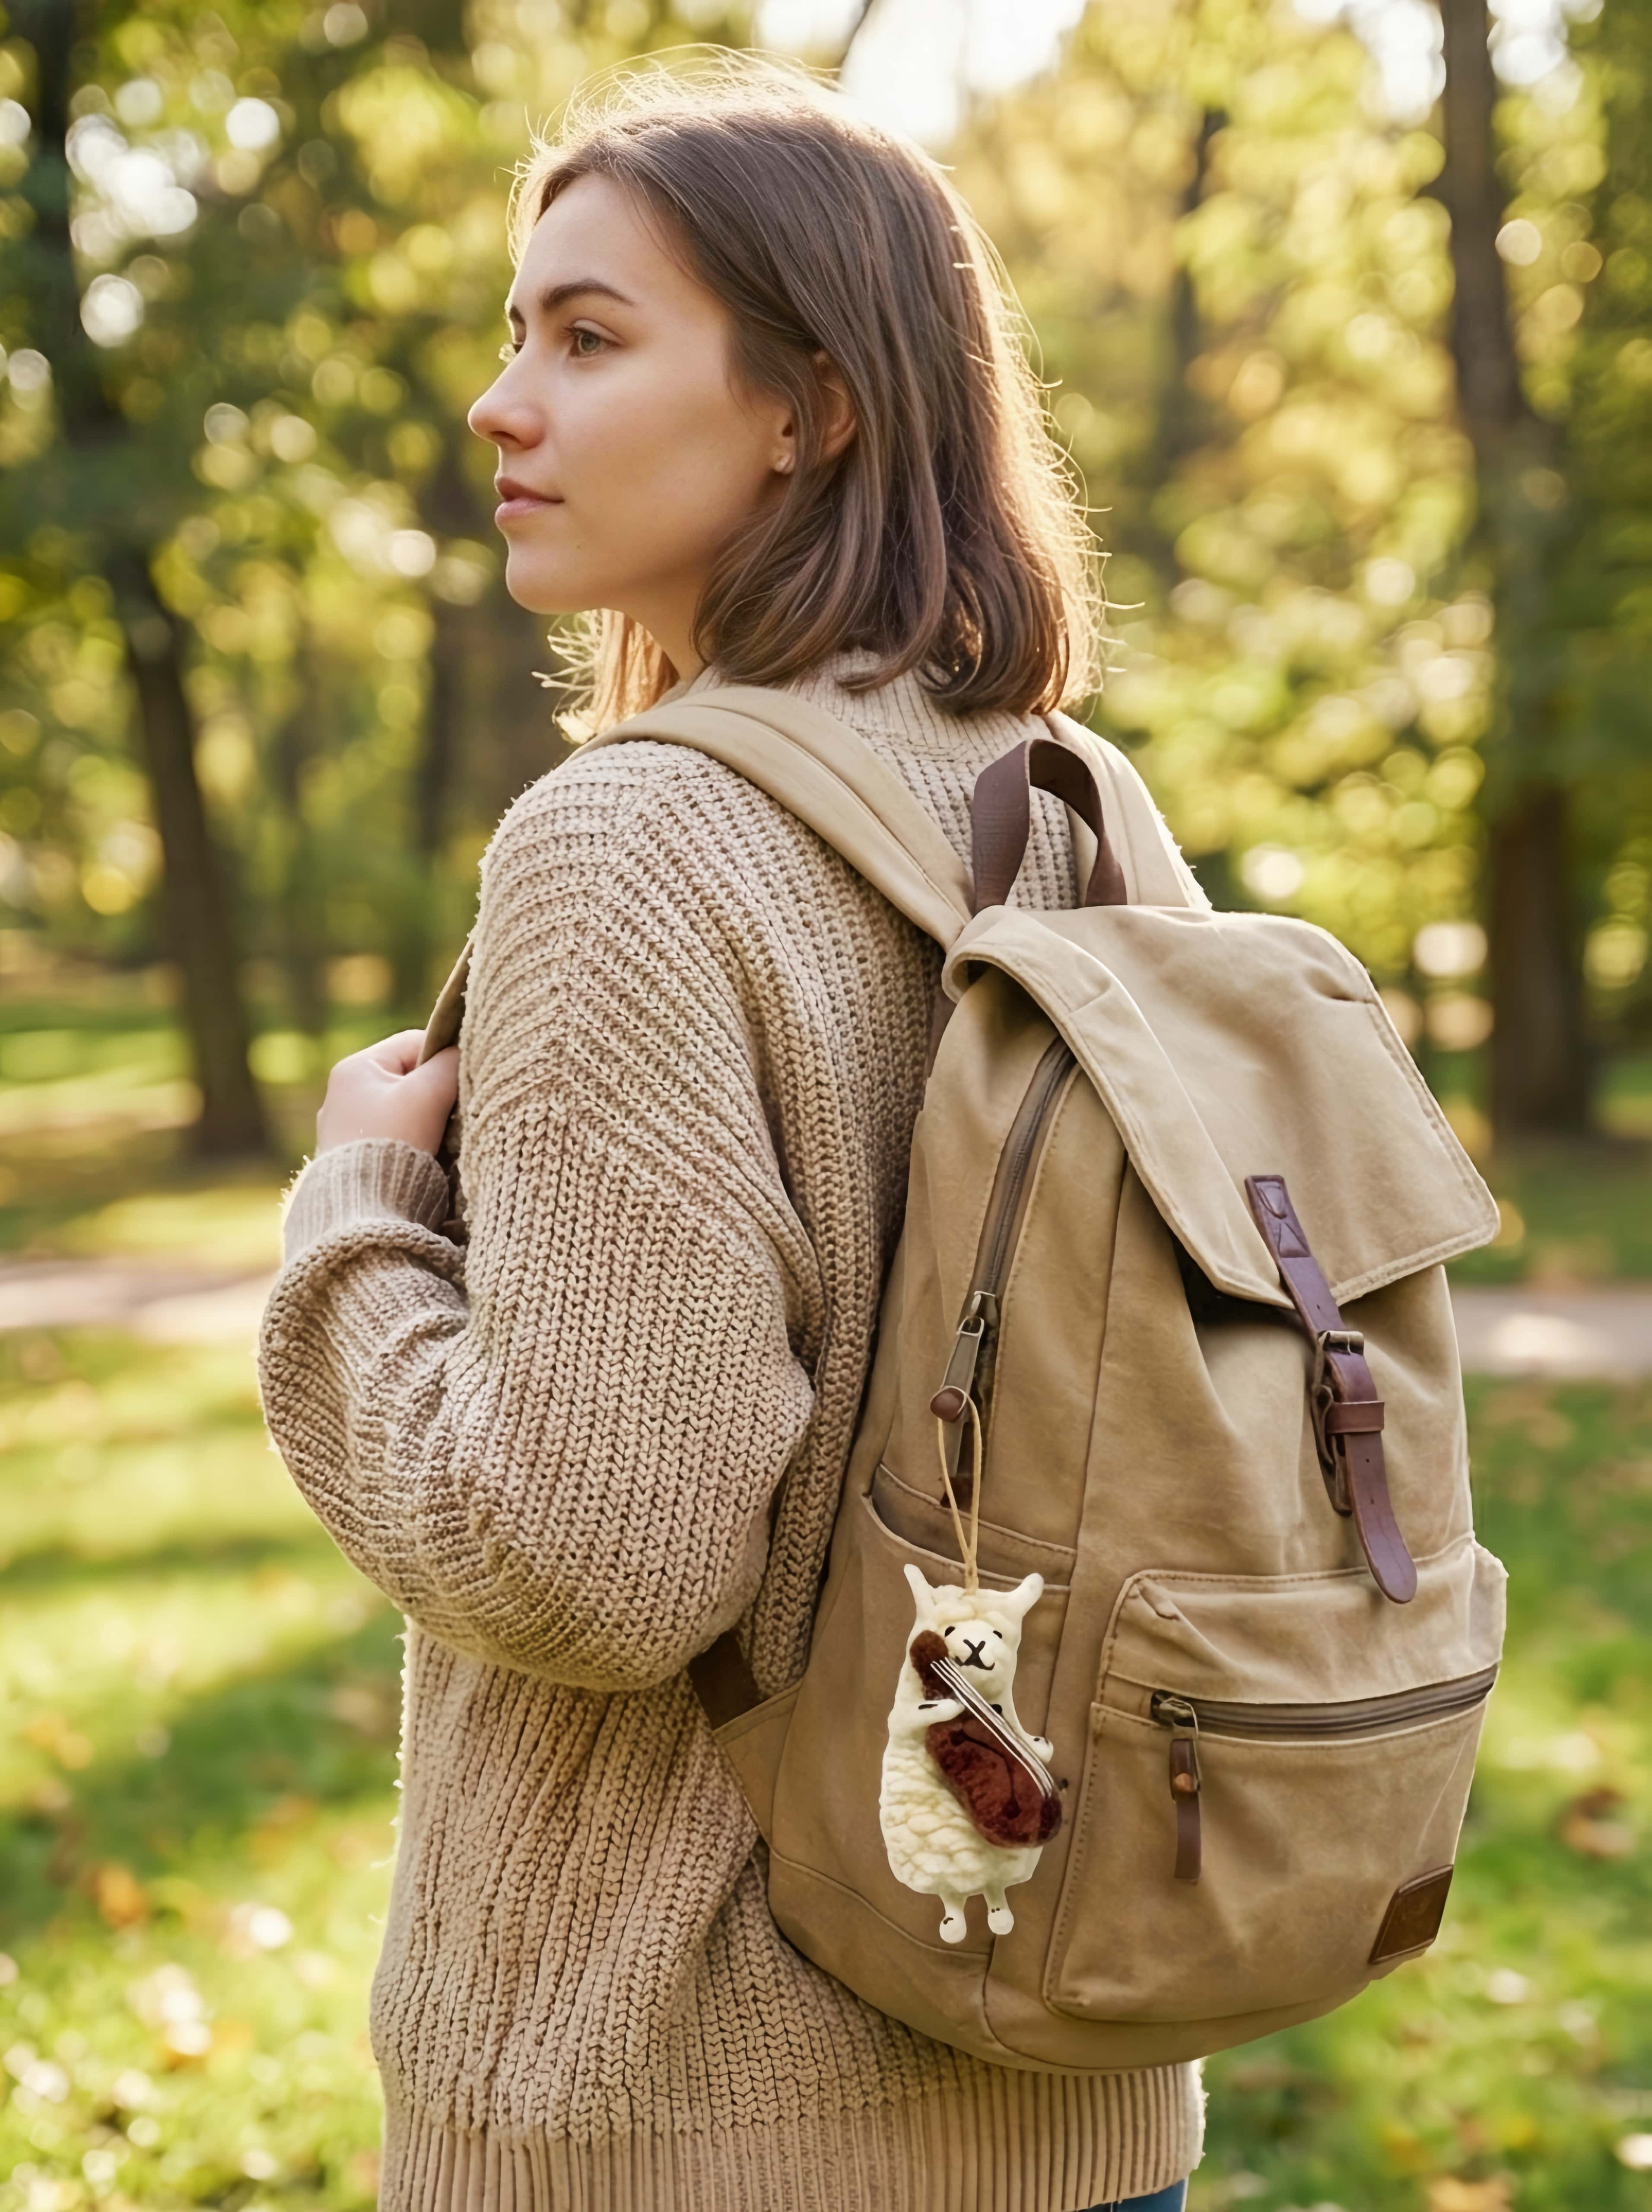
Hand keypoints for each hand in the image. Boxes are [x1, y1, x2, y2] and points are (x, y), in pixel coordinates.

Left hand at [316, 1029, 458, 1156]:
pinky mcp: (352, 1154)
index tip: (465, 1079)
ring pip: (402, 1107)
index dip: (446, 1056)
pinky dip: (412, 1138)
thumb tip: (464, 1051)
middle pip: (408, 1076)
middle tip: (456, 1110)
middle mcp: (342, 1093)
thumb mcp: (428, 1095)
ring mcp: (345, 1126)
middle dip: (436, 1090)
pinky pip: (392, 1133)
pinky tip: (425, 1153)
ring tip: (442, 1136)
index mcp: (354, 1068)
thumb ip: (450, 1065)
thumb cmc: (394, 1142)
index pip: (414, 1043)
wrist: (363, 1208)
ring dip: (426, 1117)